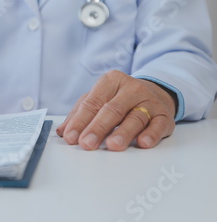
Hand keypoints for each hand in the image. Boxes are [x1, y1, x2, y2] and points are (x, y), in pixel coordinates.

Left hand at [56, 70, 175, 150]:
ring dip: (124, 133)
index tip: (71, 137)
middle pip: (112, 110)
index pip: (92, 103)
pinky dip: (151, 134)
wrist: (155, 93)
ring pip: (135, 118)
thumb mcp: (99, 99)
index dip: (80, 121)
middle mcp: (131, 88)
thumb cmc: (120, 98)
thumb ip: (79, 113)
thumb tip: (63, 131)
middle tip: (87, 144)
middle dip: (98, 128)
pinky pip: (158, 125)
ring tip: (113, 145)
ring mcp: (149, 101)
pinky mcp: (164, 116)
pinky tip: (143, 143)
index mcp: (110, 81)